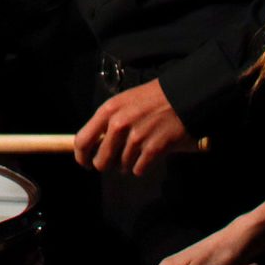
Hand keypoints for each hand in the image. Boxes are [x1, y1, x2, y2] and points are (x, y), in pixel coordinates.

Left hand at [74, 78, 191, 175]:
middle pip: (101, 160)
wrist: (182, 95)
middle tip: (114, 162)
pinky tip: (148, 154)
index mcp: (108, 111)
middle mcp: (119, 125)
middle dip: (106, 165)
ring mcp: (137, 138)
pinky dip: (142, 166)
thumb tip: (95, 145)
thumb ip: (107, 122)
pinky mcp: (153, 148)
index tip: (86, 162)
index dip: (82, 156)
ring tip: (138, 150)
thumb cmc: (152, 98)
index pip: (82, 141)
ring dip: (128, 164)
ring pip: (122, 166)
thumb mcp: (123, 102)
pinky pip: (138, 169)